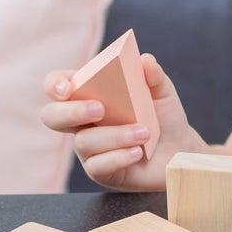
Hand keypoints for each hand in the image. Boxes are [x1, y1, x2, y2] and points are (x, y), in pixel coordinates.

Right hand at [39, 53, 206, 190]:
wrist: (179, 149)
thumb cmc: (162, 117)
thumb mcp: (162, 92)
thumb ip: (154, 75)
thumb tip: (146, 60)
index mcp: (89, 95)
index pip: (58, 86)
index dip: (54, 84)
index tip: (67, 87)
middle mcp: (82, 122)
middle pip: (52, 116)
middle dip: (71, 111)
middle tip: (100, 109)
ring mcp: (89, 148)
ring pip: (83, 142)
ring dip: (114, 135)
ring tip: (144, 132)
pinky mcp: (101, 171)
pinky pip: (97, 166)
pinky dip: (118, 157)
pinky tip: (138, 152)